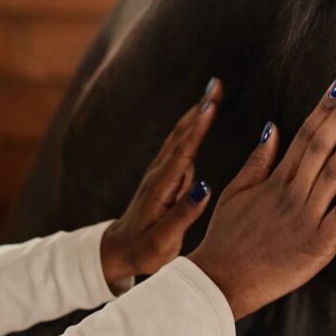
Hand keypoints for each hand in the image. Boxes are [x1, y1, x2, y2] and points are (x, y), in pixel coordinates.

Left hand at [99, 78, 221, 291]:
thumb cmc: (143, 250)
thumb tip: (204, 186)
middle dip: (199, 109)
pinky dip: (192, 125)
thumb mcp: (164, 240)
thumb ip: (184, 214)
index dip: (197, 128)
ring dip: (196, 112)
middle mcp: (158, 174)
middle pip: (181, 135)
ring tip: (213, 91)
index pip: (183, 152)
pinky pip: (180, 144)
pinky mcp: (162, 175)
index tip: (211, 105)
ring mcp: (159, 172)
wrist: (119, 250)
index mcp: (161, 188)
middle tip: (216, 85)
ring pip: (179, 136)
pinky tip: (200, 115)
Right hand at [190, 75, 335, 319]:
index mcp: (274, 180)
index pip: (304, 134)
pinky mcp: (319, 245)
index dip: (324, 107)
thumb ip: (257, 161)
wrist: (220, 281)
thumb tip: (274, 128)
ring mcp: (307, 218)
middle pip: (321, 144)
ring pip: (334, 172)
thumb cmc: (226, 238)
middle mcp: (292, 193)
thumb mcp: (236, 193)